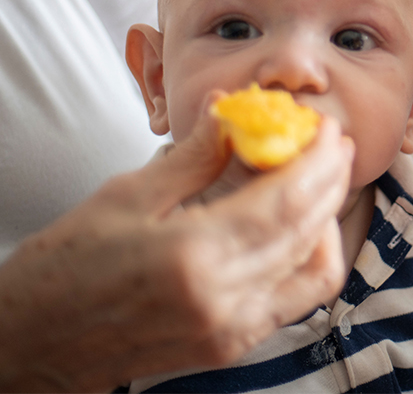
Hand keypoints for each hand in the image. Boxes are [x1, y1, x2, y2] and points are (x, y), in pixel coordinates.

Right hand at [0, 108, 353, 391]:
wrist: (33, 346)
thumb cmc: (62, 271)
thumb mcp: (124, 198)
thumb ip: (193, 157)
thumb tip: (232, 111)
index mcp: (193, 257)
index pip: (285, 204)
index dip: (317, 163)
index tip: (329, 130)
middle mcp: (224, 300)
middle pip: (308, 234)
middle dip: (330, 182)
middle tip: (334, 145)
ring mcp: (233, 330)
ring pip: (314, 271)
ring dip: (327, 220)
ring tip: (320, 181)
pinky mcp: (234, 345)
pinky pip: (295, 299)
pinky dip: (309, 258)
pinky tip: (298, 227)